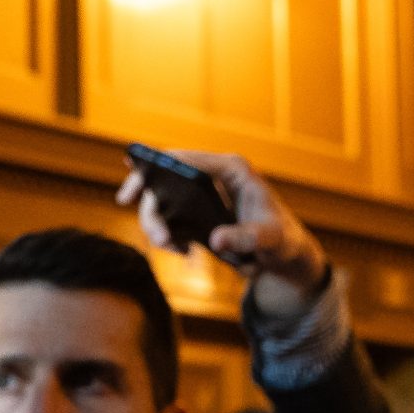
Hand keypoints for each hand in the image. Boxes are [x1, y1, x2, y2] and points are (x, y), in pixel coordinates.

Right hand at [116, 149, 329, 319]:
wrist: (284, 252)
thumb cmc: (283, 239)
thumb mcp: (271, 239)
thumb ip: (246, 238)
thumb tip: (216, 240)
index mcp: (230, 168)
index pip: (181, 160)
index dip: (148, 171)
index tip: (128, 195)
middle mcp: (211, 176)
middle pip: (163, 184)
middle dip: (152, 213)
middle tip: (160, 240)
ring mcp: (202, 195)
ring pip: (163, 205)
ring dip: (160, 228)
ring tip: (179, 250)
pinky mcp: (198, 214)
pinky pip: (172, 221)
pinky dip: (171, 238)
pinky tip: (187, 252)